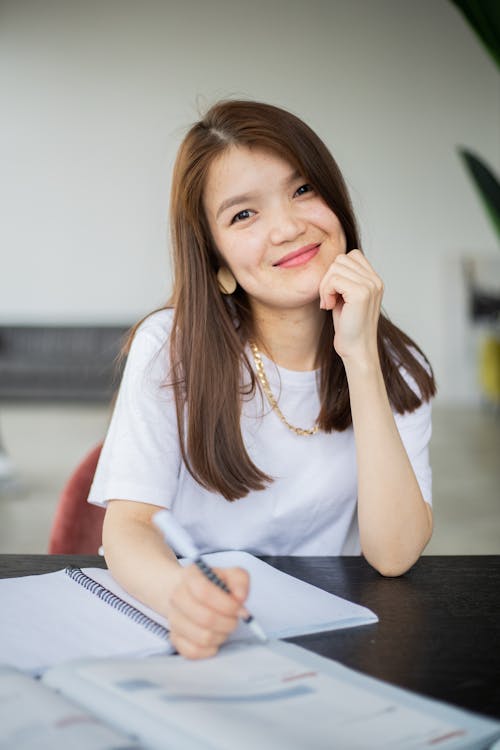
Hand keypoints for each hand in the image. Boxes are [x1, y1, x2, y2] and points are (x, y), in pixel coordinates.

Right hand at [165, 564, 249, 658]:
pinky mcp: (175, 637)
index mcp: (191, 577)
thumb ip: (240, 581)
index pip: (204, 592)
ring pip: (202, 638)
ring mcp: (174, 619)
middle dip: (228, 622)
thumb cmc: (213, 585)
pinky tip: (214, 639)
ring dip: (221, 635)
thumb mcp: (231, 575)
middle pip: (206, 618)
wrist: (188, 592)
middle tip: (234, 619)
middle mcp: (177, 597)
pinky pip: (193, 651)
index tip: (238, 608)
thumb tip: (240, 598)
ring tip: (224, 627)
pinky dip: (209, 649)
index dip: (226, 604)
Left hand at [319, 249, 383, 364]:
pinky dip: (326, 292)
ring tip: (329, 303)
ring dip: (325, 286)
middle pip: (341, 259)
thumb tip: (330, 264)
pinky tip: (329, 306)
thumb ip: (343, 279)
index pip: (351, 256)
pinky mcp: (362, 293)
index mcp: (374, 280)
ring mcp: (371, 285)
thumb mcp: (345, 297)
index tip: (334, 292)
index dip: (336, 271)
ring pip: (336, 267)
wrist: (356, 349)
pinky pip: (334, 279)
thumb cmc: (348, 326)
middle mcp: (375, 280)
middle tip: (328, 299)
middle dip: (328, 278)